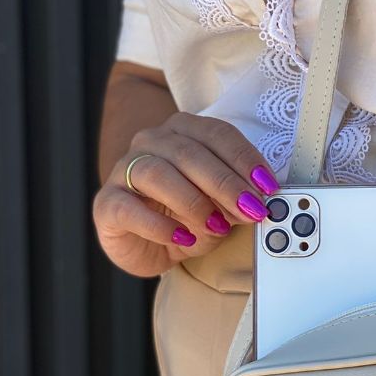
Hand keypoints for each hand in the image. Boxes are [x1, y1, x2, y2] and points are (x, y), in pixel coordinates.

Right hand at [93, 113, 279, 277]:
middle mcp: (151, 143)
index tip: (267, 186)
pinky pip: (130, 208)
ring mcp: (124, 170)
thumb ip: (236, 200)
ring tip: (216, 226)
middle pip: (189, 153)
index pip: (217, 134)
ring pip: (157, 174)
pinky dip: (160, 226)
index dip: (244, 158)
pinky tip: (182, 238)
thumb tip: (256, 203)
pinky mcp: (108, 203)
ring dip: (194, 202)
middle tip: (250, 209)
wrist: (145, 244)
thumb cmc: (184, 216)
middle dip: (226, 183)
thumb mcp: (220, 207)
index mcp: (182, 132)